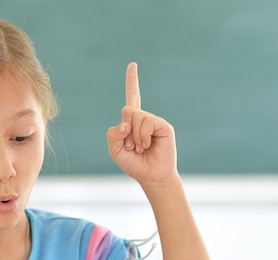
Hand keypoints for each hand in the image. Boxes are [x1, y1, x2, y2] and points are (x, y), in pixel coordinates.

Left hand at [106, 62, 177, 183]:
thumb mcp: (115, 150)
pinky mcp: (164, 126)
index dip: (132, 81)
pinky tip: (148, 145)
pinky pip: (147, 123)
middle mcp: (144, 119)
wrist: (151, 176)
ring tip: (141, 148)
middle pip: (127, 111)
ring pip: (136, 118)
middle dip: (125, 131)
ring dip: (134, 137)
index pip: (132, 98)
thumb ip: (113, 135)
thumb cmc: (134, 164)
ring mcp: (154, 121)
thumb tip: (126, 122)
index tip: (133, 64)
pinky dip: (143, 137)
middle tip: (132, 147)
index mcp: (132, 122)